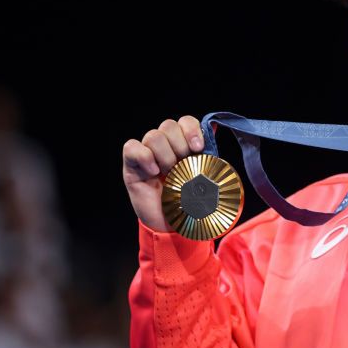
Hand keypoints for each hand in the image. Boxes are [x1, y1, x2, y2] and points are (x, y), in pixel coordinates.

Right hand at [122, 116, 205, 231]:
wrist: (173, 227)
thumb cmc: (190, 202)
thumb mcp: (205, 179)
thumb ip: (208, 156)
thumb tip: (216, 130)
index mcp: (183, 145)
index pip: (185, 121)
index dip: (191, 130)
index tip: (198, 148)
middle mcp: (164, 146)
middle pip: (168, 125)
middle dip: (179, 145)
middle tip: (183, 166)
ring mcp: (147, 154)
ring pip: (153, 135)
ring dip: (165, 155)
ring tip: (169, 174)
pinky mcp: (131, 165)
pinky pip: (132, 147)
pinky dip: (145, 157)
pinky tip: (153, 173)